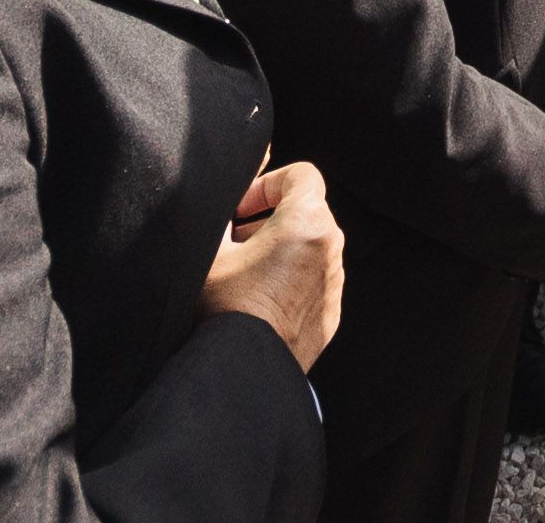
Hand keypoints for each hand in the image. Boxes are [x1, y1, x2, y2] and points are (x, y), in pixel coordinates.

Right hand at [202, 160, 343, 368]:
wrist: (244, 370)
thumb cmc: (226, 308)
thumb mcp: (211, 251)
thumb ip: (222, 215)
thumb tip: (225, 204)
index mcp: (307, 222)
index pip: (302, 175)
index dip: (268, 183)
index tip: (241, 209)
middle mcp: (330, 248)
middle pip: (306, 211)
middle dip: (269, 218)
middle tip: (235, 241)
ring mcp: (334, 282)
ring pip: (310, 247)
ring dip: (280, 249)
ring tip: (243, 272)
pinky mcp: (331, 312)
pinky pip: (313, 280)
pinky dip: (290, 279)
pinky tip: (257, 300)